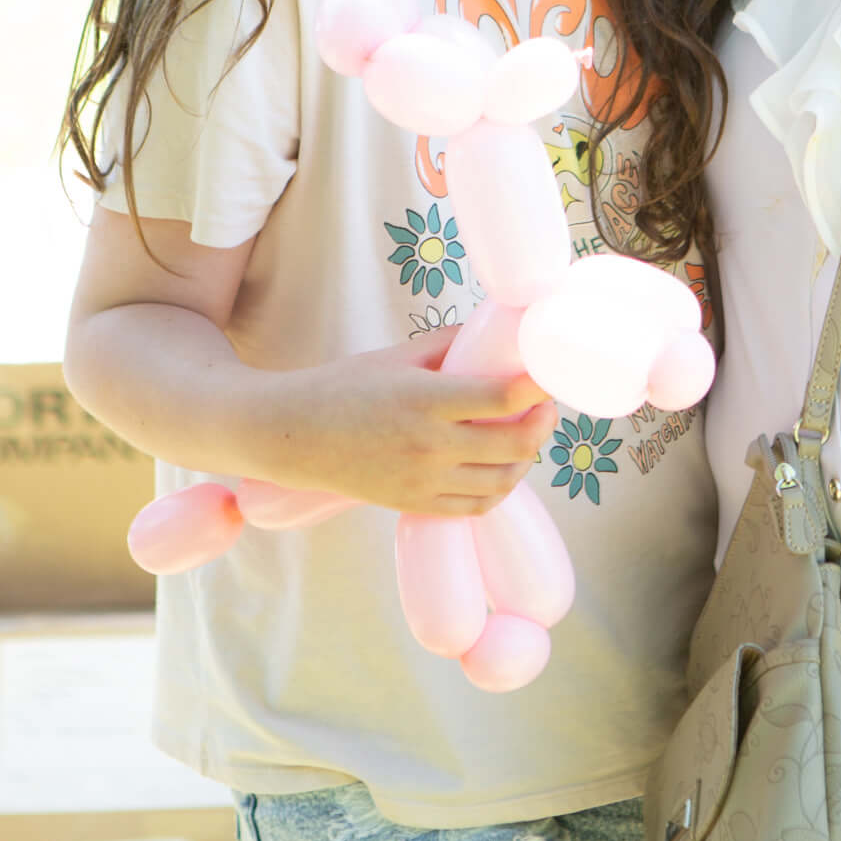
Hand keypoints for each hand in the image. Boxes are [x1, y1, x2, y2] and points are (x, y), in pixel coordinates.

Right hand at [258, 329, 557, 518]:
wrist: (293, 436)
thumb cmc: (343, 388)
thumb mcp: (396, 356)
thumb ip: (448, 345)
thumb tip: (492, 332)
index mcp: (424, 400)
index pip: (501, 397)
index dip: (536, 387)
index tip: (546, 376)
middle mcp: (429, 445)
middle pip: (514, 444)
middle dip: (542, 424)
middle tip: (545, 406)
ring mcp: (423, 481)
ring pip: (502, 481)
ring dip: (526, 459)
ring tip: (527, 437)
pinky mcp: (415, 504)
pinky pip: (476, 507)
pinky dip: (499, 489)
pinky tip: (499, 467)